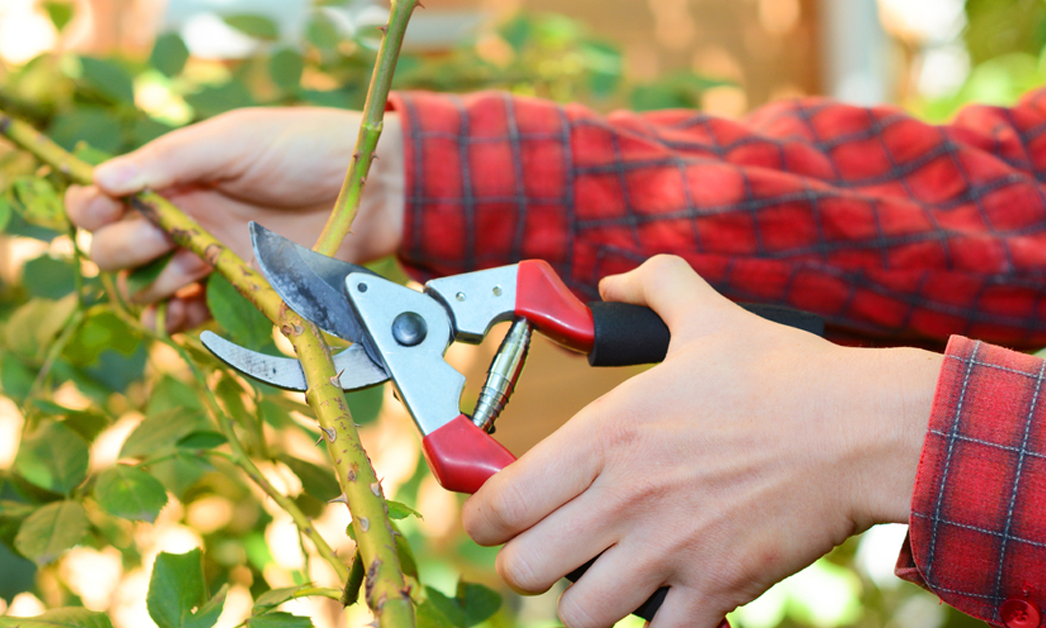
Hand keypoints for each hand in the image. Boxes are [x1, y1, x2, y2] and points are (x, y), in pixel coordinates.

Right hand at [64, 107, 405, 330]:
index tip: (105, 210)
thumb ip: (169, 160)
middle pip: (111, 250)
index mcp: (171, 177)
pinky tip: (183, 313)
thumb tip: (101, 179)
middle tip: (167, 236)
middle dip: (125, 248)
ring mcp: (205, 259)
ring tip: (196, 265)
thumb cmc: (302, 149)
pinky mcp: (235, 293)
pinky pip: (185, 318)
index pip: (100, 200)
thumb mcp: (232, 141)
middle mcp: (179, 219)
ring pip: (143, 289)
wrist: (371, 190)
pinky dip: (174, 322)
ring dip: (153, 284)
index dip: (90, 210)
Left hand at [462, 255, 940, 627]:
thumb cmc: (784, 376)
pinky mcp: (718, 585)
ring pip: (580, 614)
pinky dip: (653, 625)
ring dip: (583, 602)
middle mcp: (625, 497)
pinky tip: (661, 601)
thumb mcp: (706, 317)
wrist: (864, 429)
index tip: (494, 520)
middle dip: (527, 566)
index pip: (503, 502)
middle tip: (547, 554)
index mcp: (606, 435)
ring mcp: (670, 548)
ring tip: (599, 581)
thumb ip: (653, 287)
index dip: (485, 520)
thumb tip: (614, 282)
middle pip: (525, 569)